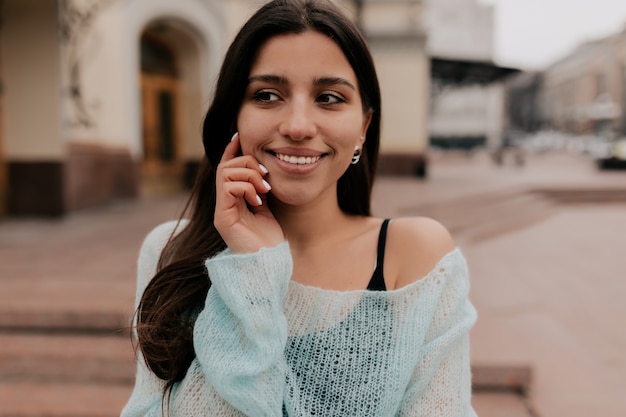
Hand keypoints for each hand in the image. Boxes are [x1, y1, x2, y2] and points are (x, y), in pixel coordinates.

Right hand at [214, 133, 284, 252]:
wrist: (270, 263)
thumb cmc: (270, 240)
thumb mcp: (266, 207)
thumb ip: (259, 189)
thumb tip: (260, 167)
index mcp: (232, 201)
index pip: (226, 168)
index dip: (231, 150)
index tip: (240, 136)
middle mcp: (223, 205)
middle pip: (225, 166)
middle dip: (247, 163)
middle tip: (265, 177)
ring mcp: (221, 212)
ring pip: (225, 173)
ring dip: (249, 175)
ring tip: (263, 189)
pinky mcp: (223, 218)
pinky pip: (228, 187)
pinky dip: (245, 187)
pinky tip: (258, 200)